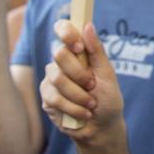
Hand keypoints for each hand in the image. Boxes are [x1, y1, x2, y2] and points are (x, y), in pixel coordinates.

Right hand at [42, 20, 126, 148]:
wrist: (101, 127)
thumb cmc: (107, 99)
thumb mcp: (107, 74)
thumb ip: (97, 51)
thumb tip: (87, 26)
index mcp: (78, 52)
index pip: (63, 29)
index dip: (66, 32)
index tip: (78, 46)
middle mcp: (61, 63)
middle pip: (59, 55)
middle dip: (79, 74)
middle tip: (92, 85)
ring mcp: (51, 80)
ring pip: (57, 78)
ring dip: (79, 94)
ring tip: (90, 103)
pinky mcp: (46, 98)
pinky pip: (54, 97)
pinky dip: (73, 107)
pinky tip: (83, 113)